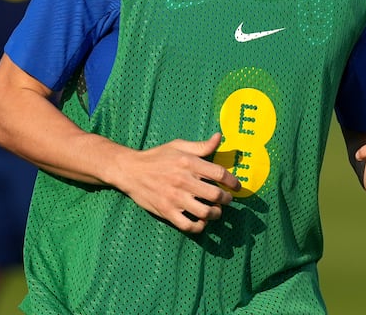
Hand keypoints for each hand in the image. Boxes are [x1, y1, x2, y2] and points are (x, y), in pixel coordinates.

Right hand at [114, 133, 240, 233]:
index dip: (233, 182)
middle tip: (226, 200)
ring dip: (215, 214)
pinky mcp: (167, 211)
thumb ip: (200, 146)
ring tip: (214, 211)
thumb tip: (219, 137)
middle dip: (226, 200)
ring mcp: (174, 197)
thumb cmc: (156, 157)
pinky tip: (200, 221)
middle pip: (216, 195)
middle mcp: (183, 180)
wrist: (129, 170)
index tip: (237, 187)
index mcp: (188, 162)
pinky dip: (199, 227)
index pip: (220, 173)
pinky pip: (189, 225)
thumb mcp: (177, 146)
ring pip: (205, 212)